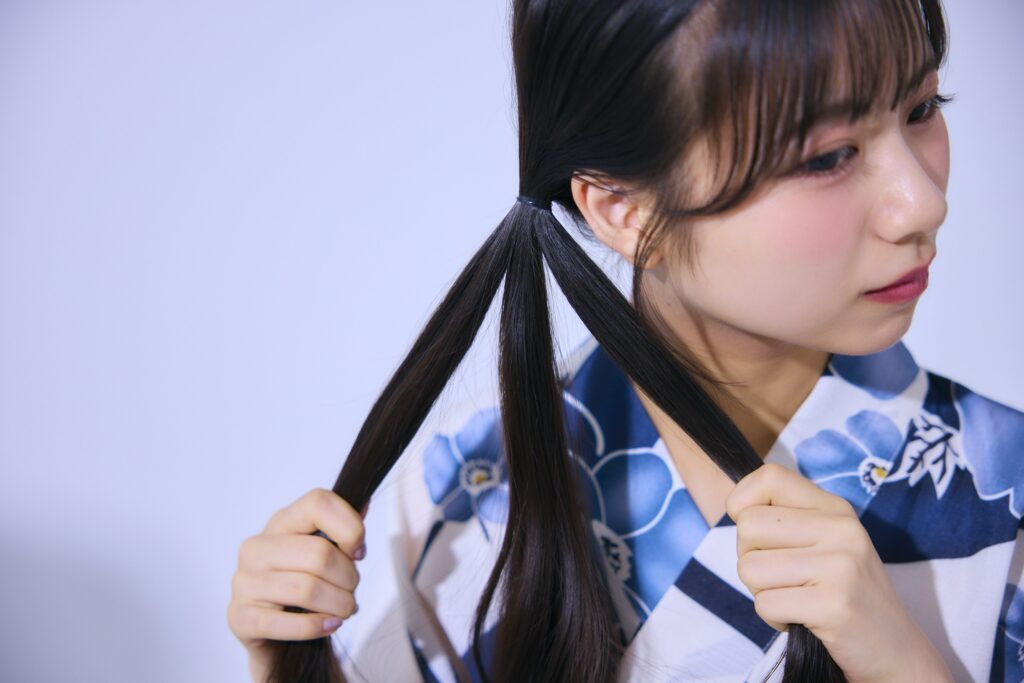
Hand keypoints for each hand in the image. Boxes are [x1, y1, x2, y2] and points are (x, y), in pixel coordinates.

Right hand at [226, 488, 367, 679]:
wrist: (273, 632)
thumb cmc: (303, 585)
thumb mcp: (324, 552)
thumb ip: (344, 529)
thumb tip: (364, 504)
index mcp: (281, 522)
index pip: (318, 503)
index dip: (350, 527)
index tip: (358, 552)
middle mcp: (257, 547)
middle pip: (319, 554)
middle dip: (348, 578)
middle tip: (351, 591)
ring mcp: (244, 582)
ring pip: (307, 589)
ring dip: (339, 604)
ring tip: (344, 609)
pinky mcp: (240, 617)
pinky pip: (287, 623)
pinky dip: (316, 626)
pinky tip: (329, 625)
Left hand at [725, 463, 950, 682]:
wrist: (897, 652)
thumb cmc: (845, 594)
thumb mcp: (825, 542)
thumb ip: (786, 519)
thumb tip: (734, 507)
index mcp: (835, 508)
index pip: (769, 477)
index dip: (744, 503)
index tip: (756, 534)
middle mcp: (841, 529)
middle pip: (748, 526)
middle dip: (750, 557)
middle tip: (781, 578)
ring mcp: (840, 566)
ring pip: (750, 567)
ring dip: (761, 592)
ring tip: (795, 599)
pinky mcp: (834, 605)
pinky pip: (765, 604)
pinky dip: (774, 619)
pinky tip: (803, 620)